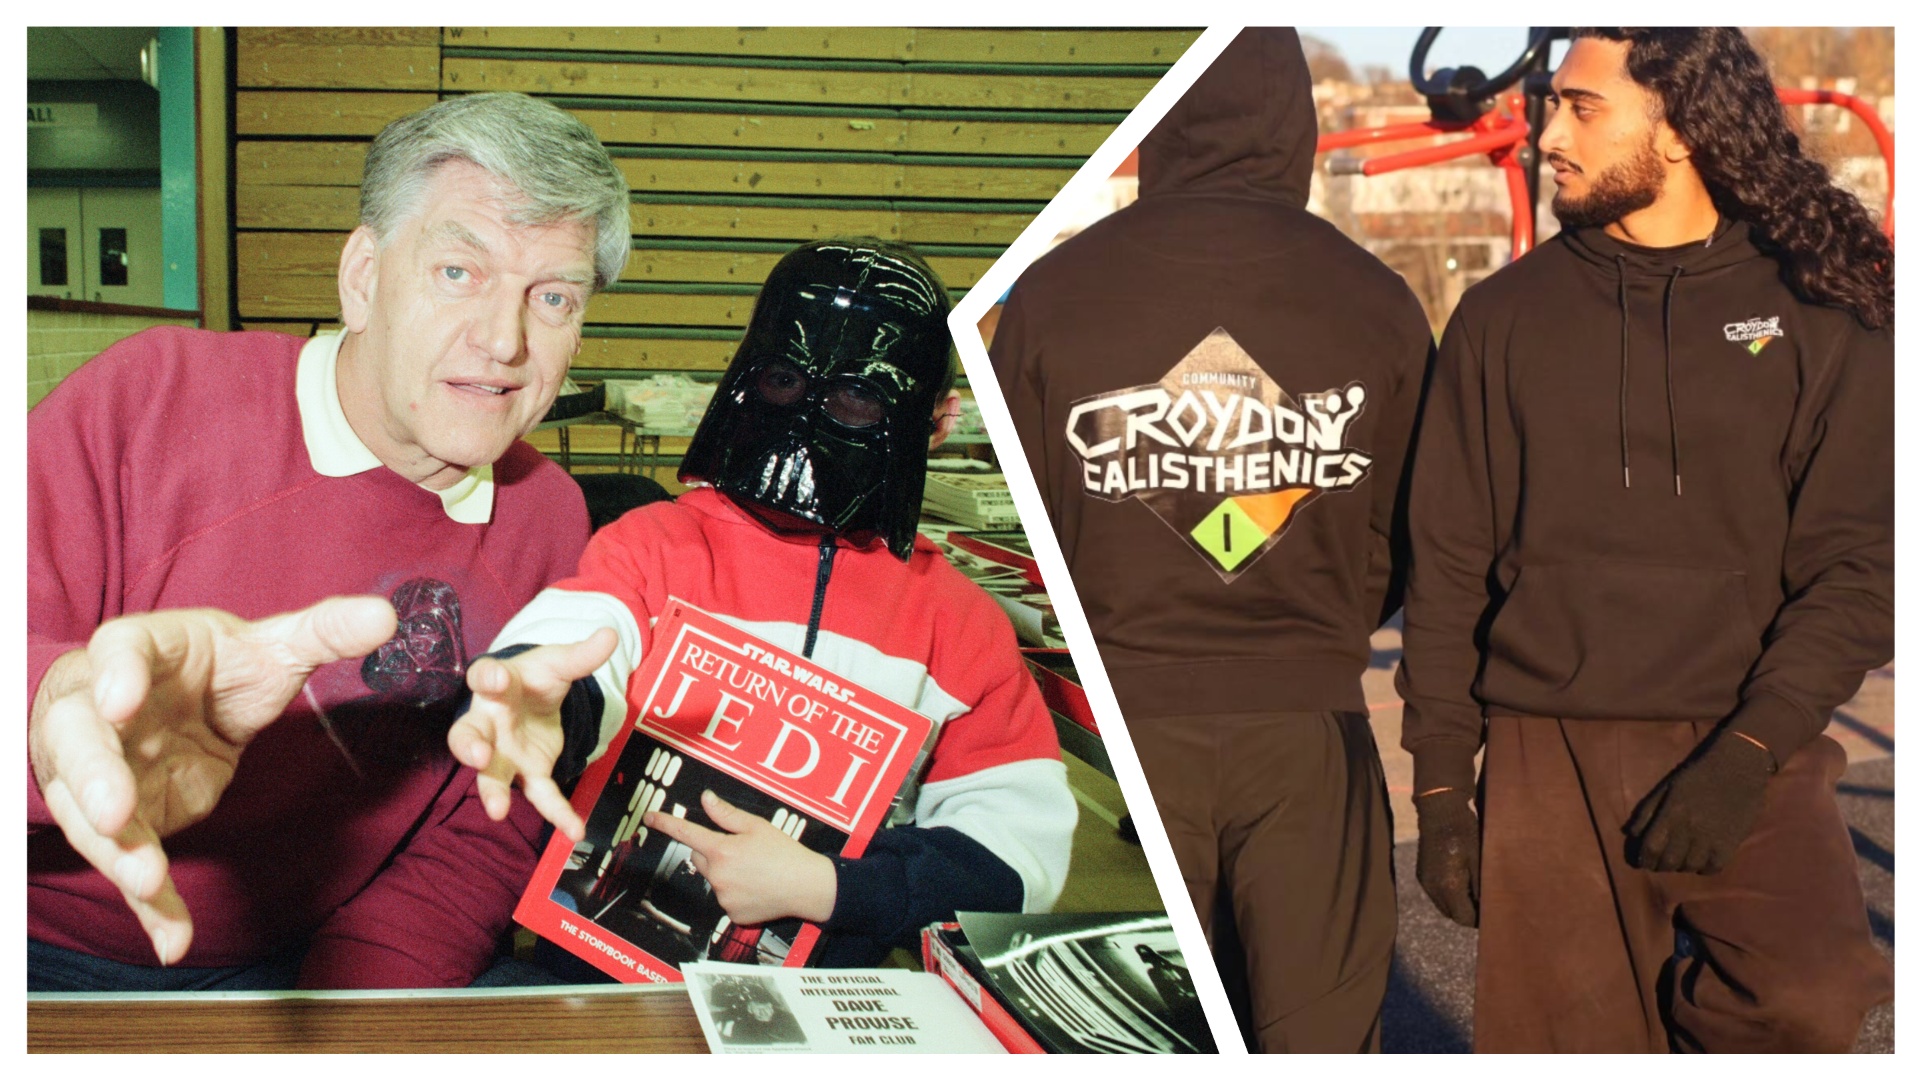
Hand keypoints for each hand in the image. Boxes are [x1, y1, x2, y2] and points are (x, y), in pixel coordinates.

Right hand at [28, 597, 398, 963]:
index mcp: (137, 652)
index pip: (117, 653)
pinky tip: (173, 941)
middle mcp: (98, 712)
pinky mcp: (119, 822)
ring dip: (117, 849)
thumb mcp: (266, 645)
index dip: (116, 676)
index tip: (122, 702)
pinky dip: (150, 905)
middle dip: (95, 778)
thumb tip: (387, 616)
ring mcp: (98, 772)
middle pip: (81, 743)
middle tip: (114, 810)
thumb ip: (322, 631)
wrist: (167, 701)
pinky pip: (130, 863)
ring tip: (148, 882)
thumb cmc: (209, 667)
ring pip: (91, 813)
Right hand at [448, 628, 617, 842]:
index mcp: (497, 684)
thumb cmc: (535, 677)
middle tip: (475, 754)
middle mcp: (490, 722)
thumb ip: (581, 654)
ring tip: (497, 812)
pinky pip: (539, 795)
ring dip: (492, 791)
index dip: (486, 677)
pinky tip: (574, 830)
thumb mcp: (559, 662)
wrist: (533, 698)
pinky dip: (556, 814)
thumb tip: (611, 635)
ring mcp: (504, 752)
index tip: (491, 678)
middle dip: (469, 745)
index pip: (484, 677)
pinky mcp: (527, 772)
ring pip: (491, 774)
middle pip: (468, 734)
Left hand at [645, 791, 837, 925]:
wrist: (807, 887)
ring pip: (714, 878)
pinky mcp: (731, 914)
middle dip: (714, 851)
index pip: (686, 833)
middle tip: (741, 849)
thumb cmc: (785, 853)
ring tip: (755, 870)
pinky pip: (725, 897)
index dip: (665, 823)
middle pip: (701, 857)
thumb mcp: (758, 826)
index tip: (649, 817)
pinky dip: (735, 891)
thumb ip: (727, 814)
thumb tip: (706, 799)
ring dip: (726, 872)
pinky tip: (756, 887)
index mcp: (722, 850)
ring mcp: (723, 898)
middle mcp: (718, 876)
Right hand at [1414, 788, 1480, 927]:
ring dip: (1458, 905)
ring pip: (1444, 906)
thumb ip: (1482, 887)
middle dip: (1468, 914)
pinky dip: (1448, 895)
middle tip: (1486, 905)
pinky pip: (1436, 894)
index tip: (1492, 915)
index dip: (1478, 921)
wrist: (1440, 810)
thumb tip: (1488, 907)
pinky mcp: (1422, 874)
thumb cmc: (1465, 832)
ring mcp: (1426, 881)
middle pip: (1453, 915)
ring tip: (1474, 894)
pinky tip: (1460, 882)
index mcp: (1449, 886)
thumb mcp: (1480, 859)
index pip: (1464, 918)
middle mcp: (1433, 888)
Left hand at [1625, 732, 1774, 873]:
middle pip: (1668, 862)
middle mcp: (1690, 829)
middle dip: (1659, 865)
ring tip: (1680, 859)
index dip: (1643, 859)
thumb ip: (1646, 811)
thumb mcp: (1666, 788)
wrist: (1738, 768)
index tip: (1642, 861)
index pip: (1651, 848)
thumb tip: (1630, 833)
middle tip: (1659, 863)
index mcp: (1671, 813)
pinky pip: (1711, 868)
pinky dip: (1703, 868)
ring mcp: (1711, 839)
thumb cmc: (1697, 776)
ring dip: (1681, 866)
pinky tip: (1700, 859)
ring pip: (1689, 867)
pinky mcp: (1730, 845)